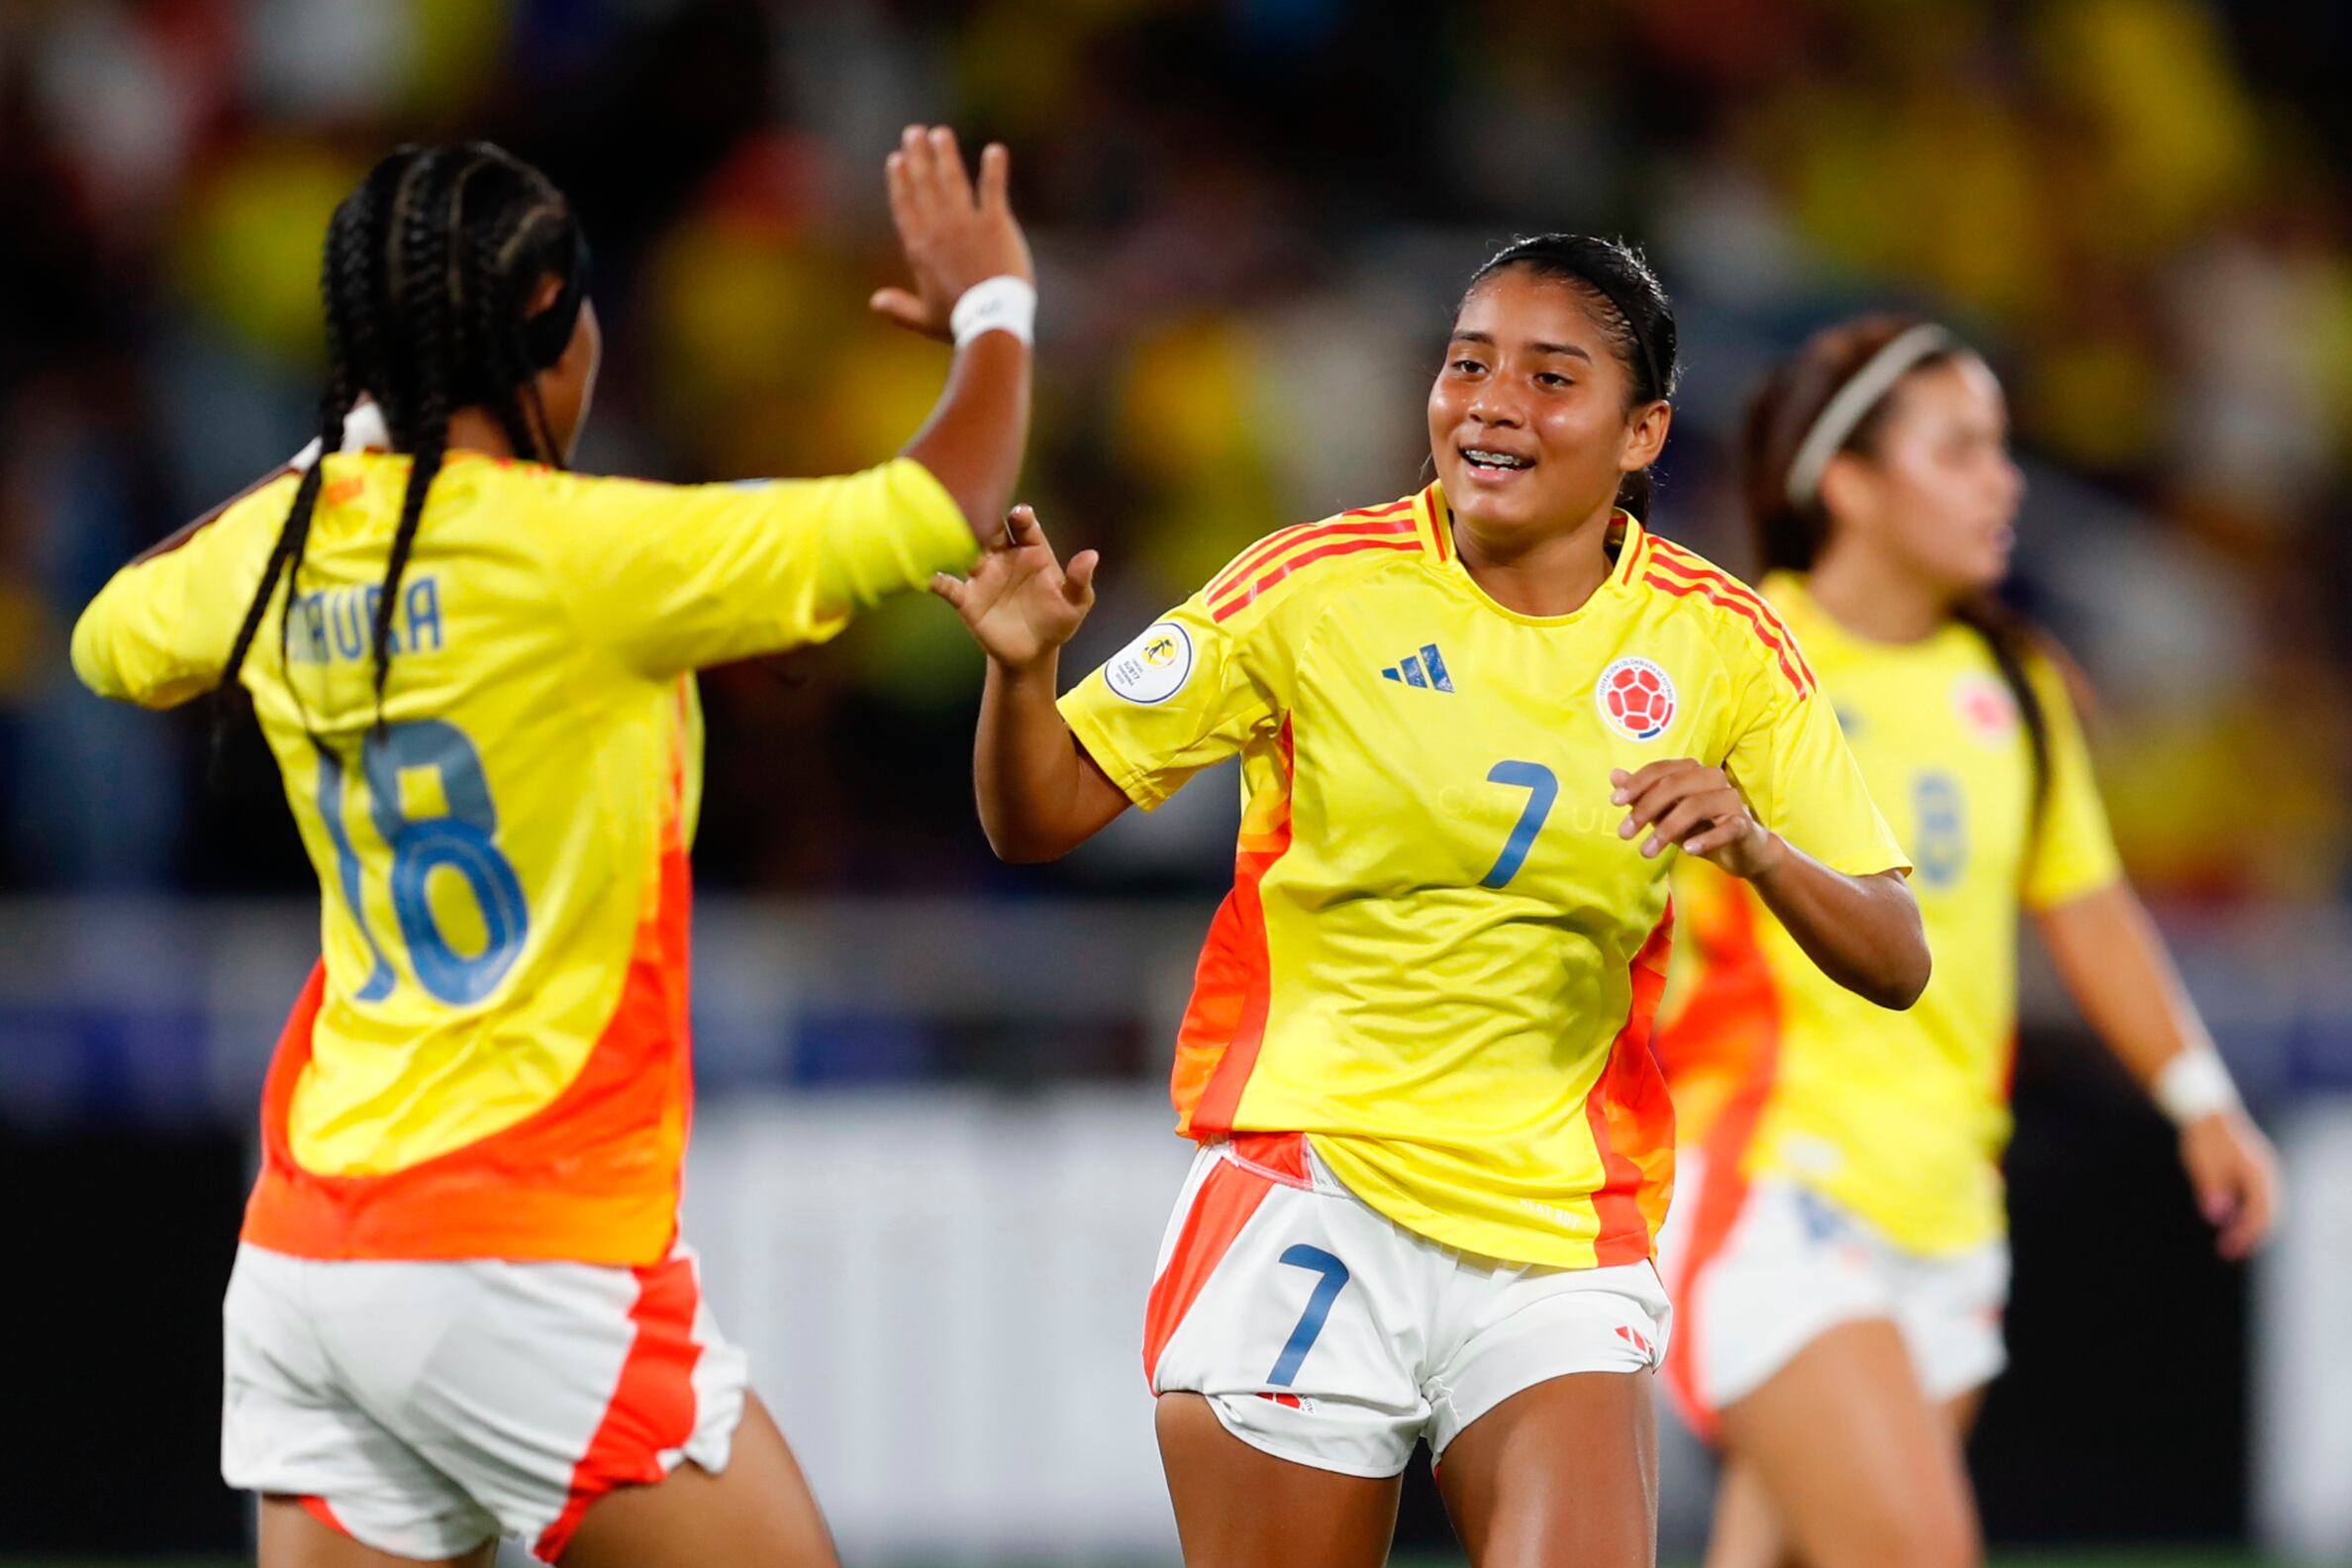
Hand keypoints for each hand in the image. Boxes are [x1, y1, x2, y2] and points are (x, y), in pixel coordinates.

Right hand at [870, 126, 1032, 339]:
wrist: (990, 322)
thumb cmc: (959, 323)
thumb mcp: (923, 318)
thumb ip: (899, 308)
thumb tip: (875, 303)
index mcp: (919, 247)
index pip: (905, 205)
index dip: (900, 179)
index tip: (896, 159)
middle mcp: (938, 229)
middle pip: (924, 183)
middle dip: (918, 155)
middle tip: (914, 132)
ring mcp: (966, 223)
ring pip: (952, 179)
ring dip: (945, 153)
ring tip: (941, 134)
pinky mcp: (996, 223)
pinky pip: (993, 188)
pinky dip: (994, 168)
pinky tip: (995, 150)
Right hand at [932, 504, 1097, 670]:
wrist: (1033, 653)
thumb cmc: (1057, 621)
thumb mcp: (1075, 604)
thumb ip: (1080, 581)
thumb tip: (1091, 556)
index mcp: (1032, 550)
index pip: (1024, 526)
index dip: (1021, 517)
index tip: (1020, 515)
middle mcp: (1004, 556)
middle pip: (991, 530)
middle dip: (985, 519)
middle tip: (980, 513)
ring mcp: (983, 575)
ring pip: (967, 551)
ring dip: (958, 543)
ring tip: (951, 535)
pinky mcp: (968, 598)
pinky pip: (949, 586)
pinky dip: (937, 580)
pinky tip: (929, 577)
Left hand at [1611, 760, 1783, 877]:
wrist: (1742, 850)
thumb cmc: (1701, 827)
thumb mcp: (1666, 813)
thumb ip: (1642, 795)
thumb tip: (1614, 775)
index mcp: (1692, 771)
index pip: (1661, 770)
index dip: (1636, 783)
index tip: (1614, 802)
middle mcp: (1712, 778)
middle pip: (1674, 785)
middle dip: (1645, 809)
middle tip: (1624, 834)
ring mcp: (1731, 799)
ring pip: (1695, 805)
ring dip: (1666, 829)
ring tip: (1646, 852)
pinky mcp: (1744, 824)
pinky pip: (1726, 828)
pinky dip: (1705, 839)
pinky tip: (1687, 851)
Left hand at [2179, 1108, 2282, 1260]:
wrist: (2208, 1113)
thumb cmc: (2205, 1138)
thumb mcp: (2204, 1163)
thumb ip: (2212, 1188)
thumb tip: (2218, 1217)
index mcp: (2259, 1174)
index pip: (2260, 1213)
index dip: (2246, 1235)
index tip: (2228, 1249)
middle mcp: (2268, 1177)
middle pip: (2268, 1215)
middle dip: (2250, 1236)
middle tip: (2227, 1253)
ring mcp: (2263, 1175)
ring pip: (2265, 1209)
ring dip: (2249, 1228)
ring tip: (2228, 1244)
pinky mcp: (2254, 1175)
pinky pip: (2257, 1201)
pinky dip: (2247, 1216)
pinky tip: (2229, 1224)